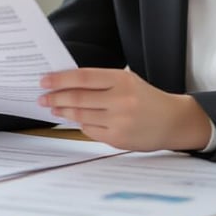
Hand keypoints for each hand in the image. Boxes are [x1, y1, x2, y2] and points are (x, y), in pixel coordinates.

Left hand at [39, 68, 212, 151]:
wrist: (173, 121)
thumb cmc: (146, 98)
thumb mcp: (128, 81)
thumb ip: (101, 82)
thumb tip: (66, 83)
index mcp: (123, 80)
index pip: (83, 77)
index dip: (61, 79)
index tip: (45, 80)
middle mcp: (121, 100)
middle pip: (78, 98)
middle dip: (55, 97)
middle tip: (42, 96)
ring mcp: (119, 121)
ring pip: (81, 115)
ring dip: (62, 111)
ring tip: (52, 107)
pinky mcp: (118, 138)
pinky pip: (90, 130)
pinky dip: (79, 123)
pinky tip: (73, 119)